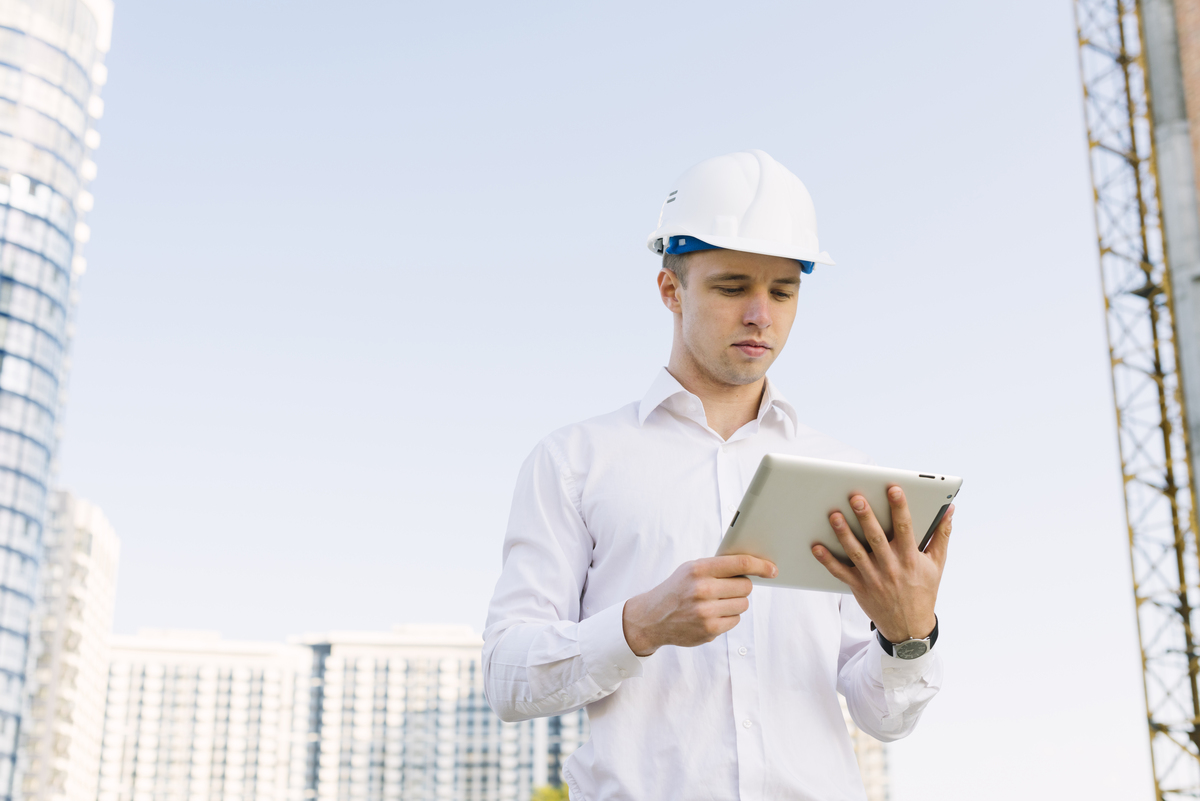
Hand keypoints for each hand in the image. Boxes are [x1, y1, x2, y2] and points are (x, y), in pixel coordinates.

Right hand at [622, 555, 777, 655]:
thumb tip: (752, 566)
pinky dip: (728, 617)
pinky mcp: (709, 629)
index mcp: (698, 569)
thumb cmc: (677, 589)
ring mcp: (706, 612)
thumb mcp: (691, 569)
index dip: (761, 566)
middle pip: (746, 586)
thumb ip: (717, 566)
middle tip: (728, 588)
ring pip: (743, 604)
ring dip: (735, 603)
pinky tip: (712, 614)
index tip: (772, 569)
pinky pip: (735, 620)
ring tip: (715, 602)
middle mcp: (702, 590)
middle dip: (742, 586)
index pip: (740, 564)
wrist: (653, 617)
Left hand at [811, 487, 952, 643]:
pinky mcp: (859, 587)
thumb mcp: (937, 564)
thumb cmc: (923, 590)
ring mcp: (873, 577)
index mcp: (910, 558)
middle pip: (876, 537)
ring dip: (844, 533)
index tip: (894, 489)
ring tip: (834, 515)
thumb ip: (942, 535)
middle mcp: (891, 566)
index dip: (900, 508)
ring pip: (855, 552)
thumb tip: (950, 510)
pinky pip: (840, 572)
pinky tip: (816, 547)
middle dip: (866, 517)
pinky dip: (827, 560)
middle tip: (856, 498)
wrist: (909, 627)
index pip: (905, 528)